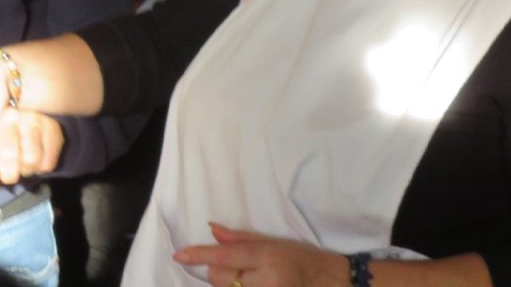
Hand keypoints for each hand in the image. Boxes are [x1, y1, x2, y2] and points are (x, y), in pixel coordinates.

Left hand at [0, 108, 64, 196]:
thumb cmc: (2, 139)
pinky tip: (37, 162)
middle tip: (9, 176)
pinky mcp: (52, 128)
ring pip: (31, 159)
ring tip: (24, 166)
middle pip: (9, 155)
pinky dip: (42, 168)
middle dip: (8, 175)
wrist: (30, 116)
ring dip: (27, 170)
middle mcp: (11, 118)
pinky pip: (48, 161)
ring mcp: (33, 121)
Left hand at [174, 223, 348, 286]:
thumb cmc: (302, 258)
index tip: (179, 255)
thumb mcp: (274, 242)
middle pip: (220, 277)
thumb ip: (240, 238)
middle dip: (219, 270)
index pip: (225, 256)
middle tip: (238, 266)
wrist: (331, 281)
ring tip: (248, 277)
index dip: (199, 255)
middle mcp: (265, 279)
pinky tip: (247, 283)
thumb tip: (211, 230)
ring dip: (228, 283)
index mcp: (266, 256)